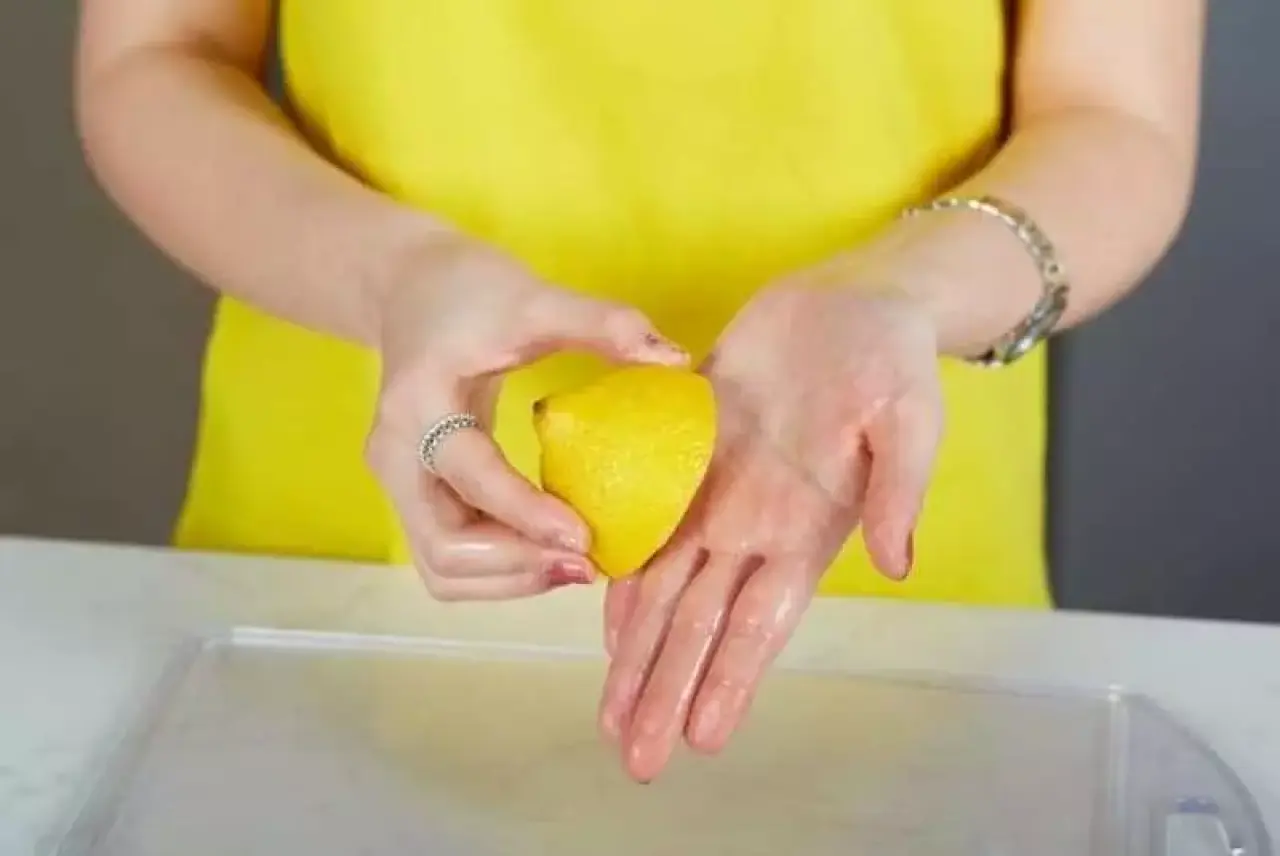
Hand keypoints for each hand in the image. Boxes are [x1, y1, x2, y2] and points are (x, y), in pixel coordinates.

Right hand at [364, 237, 687, 600]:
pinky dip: (499, 568)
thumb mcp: (534, 297)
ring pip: (443, 567)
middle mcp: (395, 458)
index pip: (469, 476)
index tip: (585, 537)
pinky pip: (451, 556)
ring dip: (509, 578)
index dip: (526, 514)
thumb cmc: (468, 291)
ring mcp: (400, 484)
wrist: (407, 288)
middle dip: (518, 566)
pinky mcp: (417, 497)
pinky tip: (549, 548)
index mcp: (418, 405)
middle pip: (444, 549)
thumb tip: (676, 359)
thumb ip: (602, 324)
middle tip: (587, 561)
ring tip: (574, 562)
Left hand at [598, 260, 944, 780]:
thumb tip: (899, 564)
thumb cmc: (890, 359)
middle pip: (700, 625)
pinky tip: (606, 628)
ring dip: (639, 657)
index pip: (762, 622)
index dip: (731, 678)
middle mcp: (756, 529)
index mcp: (807, 529)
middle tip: (638, 758)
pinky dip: (626, 582)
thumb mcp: (910, 416)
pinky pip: (650, 531)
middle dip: (668, 690)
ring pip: (667, 592)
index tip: (704, 735)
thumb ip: (900, 489)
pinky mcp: (689, 458)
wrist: (851, 303)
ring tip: (614, 717)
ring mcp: (721, 499)